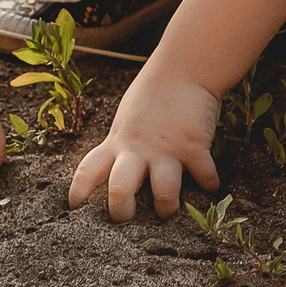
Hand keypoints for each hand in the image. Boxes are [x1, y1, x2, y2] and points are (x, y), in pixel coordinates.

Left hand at [67, 71, 220, 220]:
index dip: (78, 191)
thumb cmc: (154, 91)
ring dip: (167, 208)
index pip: (89, 169)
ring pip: (164, 193)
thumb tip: (119, 167)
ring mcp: (167, 150)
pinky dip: (210, 183)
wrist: (184, 67)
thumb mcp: (127, 118)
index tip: (74, 207)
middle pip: (120, 190)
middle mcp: (138, 149)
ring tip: (168, 211)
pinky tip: (211, 185)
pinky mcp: (194, 147)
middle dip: (122, 212)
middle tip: (126, 219)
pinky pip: (204, 175)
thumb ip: (123, 143)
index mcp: (118, 141)